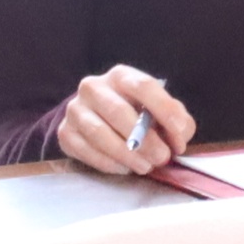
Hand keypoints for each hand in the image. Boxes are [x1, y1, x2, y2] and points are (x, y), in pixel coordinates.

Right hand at [53, 65, 193, 175]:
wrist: (94, 117)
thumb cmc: (135, 113)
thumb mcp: (159, 110)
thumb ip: (177, 121)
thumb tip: (177, 139)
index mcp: (121, 76)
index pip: (143, 86)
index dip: (164, 109)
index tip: (178, 132)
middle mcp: (93, 87)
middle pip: (118, 111)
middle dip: (144, 139)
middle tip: (162, 158)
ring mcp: (75, 110)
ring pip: (99, 134)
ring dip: (127, 154)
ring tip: (145, 166)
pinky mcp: (65, 133)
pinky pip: (87, 151)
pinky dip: (109, 163)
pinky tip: (125, 167)